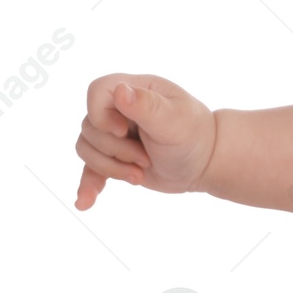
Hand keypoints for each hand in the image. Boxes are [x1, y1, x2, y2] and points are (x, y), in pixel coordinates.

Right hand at [74, 74, 217, 210]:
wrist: (206, 163)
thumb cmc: (195, 137)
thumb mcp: (175, 121)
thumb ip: (147, 105)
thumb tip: (120, 90)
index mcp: (137, 90)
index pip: (98, 91)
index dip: (101, 114)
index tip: (122, 132)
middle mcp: (121, 108)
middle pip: (91, 126)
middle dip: (116, 150)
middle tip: (147, 159)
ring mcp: (114, 133)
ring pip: (87, 148)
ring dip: (111, 167)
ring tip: (140, 174)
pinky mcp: (113, 156)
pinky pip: (89, 169)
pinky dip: (88, 185)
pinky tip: (86, 202)